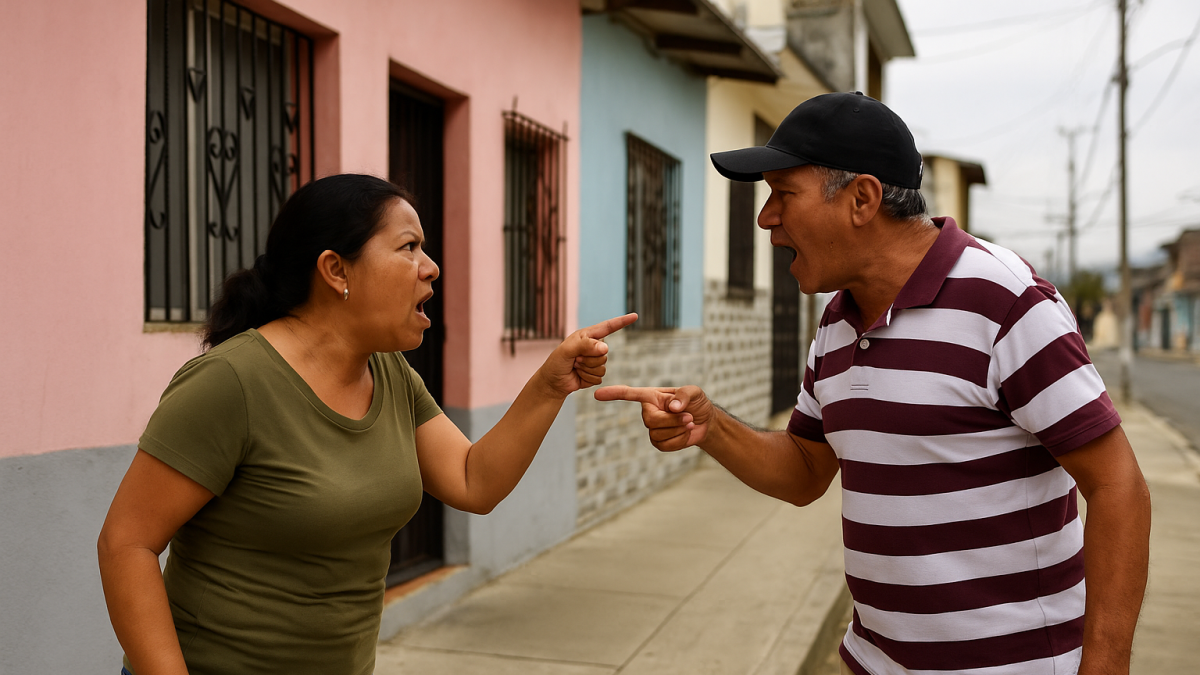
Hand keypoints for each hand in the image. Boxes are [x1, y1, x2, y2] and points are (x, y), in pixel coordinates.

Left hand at [538, 313, 637, 397]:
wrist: (553, 383)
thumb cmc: (556, 363)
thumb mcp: (566, 350)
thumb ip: (585, 346)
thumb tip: (605, 348)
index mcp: (587, 336)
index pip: (608, 327)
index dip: (622, 322)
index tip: (635, 316)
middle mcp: (593, 347)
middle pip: (604, 353)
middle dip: (588, 359)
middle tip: (575, 360)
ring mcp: (595, 361)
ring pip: (602, 366)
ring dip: (586, 369)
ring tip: (575, 367)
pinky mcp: (595, 374)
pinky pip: (599, 377)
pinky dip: (587, 378)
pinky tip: (578, 376)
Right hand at [593, 384, 714, 451]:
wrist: (705, 422)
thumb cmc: (697, 403)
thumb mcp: (694, 392)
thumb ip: (684, 396)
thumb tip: (672, 407)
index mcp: (652, 396)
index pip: (629, 394)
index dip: (614, 394)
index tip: (597, 394)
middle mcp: (648, 412)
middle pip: (650, 420)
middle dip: (672, 421)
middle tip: (689, 417)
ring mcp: (652, 429)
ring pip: (658, 434)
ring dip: (679, 430)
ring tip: (689, 423)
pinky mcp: (659, 443)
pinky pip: (664, 446)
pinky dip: (680, 441)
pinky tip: (686, 434)